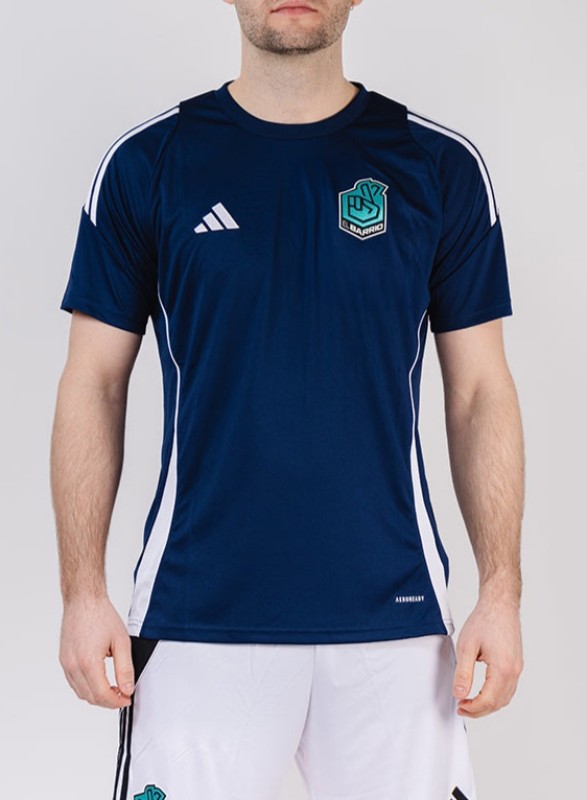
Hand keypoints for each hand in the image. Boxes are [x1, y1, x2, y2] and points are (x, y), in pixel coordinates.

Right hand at [59, 595, 134, 708]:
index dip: (117, 702)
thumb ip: (125, 669)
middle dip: (108, 701)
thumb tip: (127, 689)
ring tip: (113, 689)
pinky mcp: (64, 660)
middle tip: (123, 695)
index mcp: (88, 662)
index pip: (102, 695)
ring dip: (97, 696)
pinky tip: (99, 681)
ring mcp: (66, 664)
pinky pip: (74, 683)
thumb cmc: (101, 615)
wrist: (84, 601)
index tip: (127, 699)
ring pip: (81, 693)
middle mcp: (73, 666)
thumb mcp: (122, 642)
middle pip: (90, 698)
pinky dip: (87, 687)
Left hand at [452, 593, 522, 717]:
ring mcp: (517, 668)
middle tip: (462, 707)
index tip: (459, 706)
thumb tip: (459, 693)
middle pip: (498, 702)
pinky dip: (496, 695)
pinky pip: (508, 688)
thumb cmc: (485, 620)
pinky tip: (483, 692)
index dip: (472, 708)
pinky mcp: (516, 663)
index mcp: (503, 668)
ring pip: (505, 697)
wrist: (499, 605)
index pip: (488, 700)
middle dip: (479, 710)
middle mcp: (514, 671)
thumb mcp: (466, 646)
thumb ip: (463, 673)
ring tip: (470, 702)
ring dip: (488, 704)